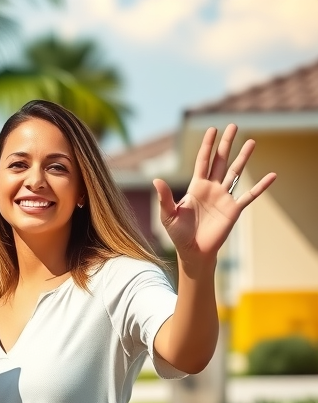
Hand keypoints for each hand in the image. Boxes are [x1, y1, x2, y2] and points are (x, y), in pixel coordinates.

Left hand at [153, 124, 275, 271]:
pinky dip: (261, 186)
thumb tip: (156, 180)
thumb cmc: (178, 234)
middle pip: (220, 161)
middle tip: (233, 125)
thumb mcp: (168, 215)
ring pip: (235, 172)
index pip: (203, 161)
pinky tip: (272, 175)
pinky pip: (249, 195)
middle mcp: (211, 188)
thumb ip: (165, 197)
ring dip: (243, 157)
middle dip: (226, 144)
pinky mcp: (234, 210)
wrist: (193, 251)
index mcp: (196, 187)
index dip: (207, 146)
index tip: (212, 129)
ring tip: (251, 141)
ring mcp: (224, 197)